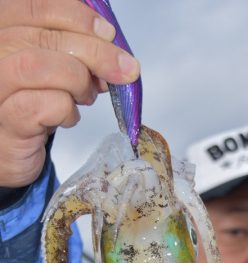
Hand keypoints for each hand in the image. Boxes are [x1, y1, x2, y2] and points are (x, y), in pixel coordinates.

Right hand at [0, 0, 139, 187]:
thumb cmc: (33, 105)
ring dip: (77, 80)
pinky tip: (69, 117)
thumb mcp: (54, 69)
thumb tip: (114, 53)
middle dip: (93, 51)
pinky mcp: (7, 121)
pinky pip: (41, 105)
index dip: (76, 16)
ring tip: (87, 96)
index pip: (34, 8)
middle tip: (124, 70)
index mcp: (2, 31)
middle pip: (41, 38)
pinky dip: (67, 110)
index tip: (108, 33)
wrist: (12, 152)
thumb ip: (75, 52)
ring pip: (36, 66)